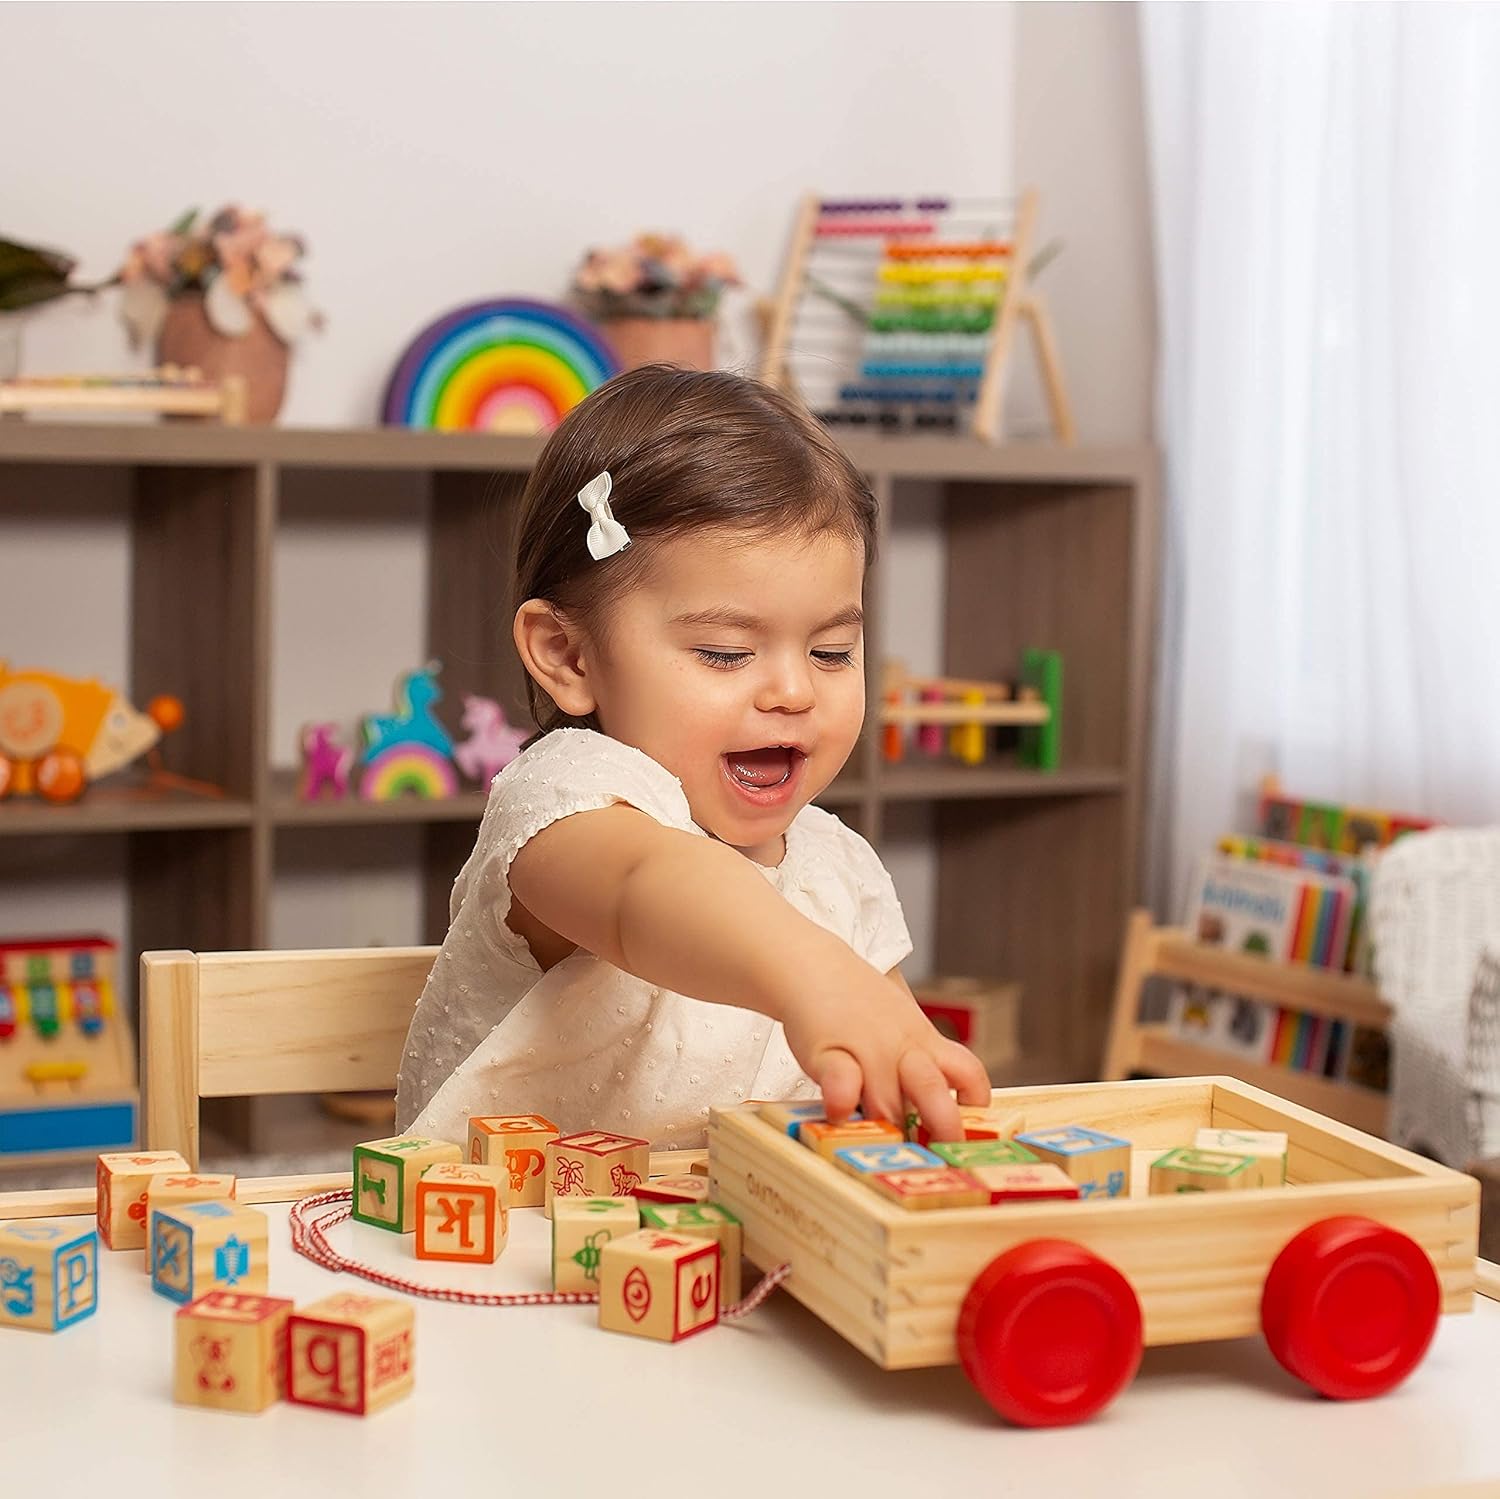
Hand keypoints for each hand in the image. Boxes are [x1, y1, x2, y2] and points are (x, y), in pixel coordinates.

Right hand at [775, 949, 991, 1142]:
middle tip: (937, 1156)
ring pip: (888, 1101)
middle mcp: (901, 1049)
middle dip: (940, 1129)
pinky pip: (841, 1081)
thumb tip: (932, 1114)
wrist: (814, 966)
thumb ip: (918, 1065)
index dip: (974, 1104)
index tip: (969, 1130)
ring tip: (886, 1150)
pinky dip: (843, 1102)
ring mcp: (865, 1050)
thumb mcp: (902, 1026)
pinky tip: (840, 1114)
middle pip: (933, 1092)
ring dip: (889, 1129)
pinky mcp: (827, 1053)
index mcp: (924, 1043)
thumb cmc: (859, 1005)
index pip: (968, 1074)